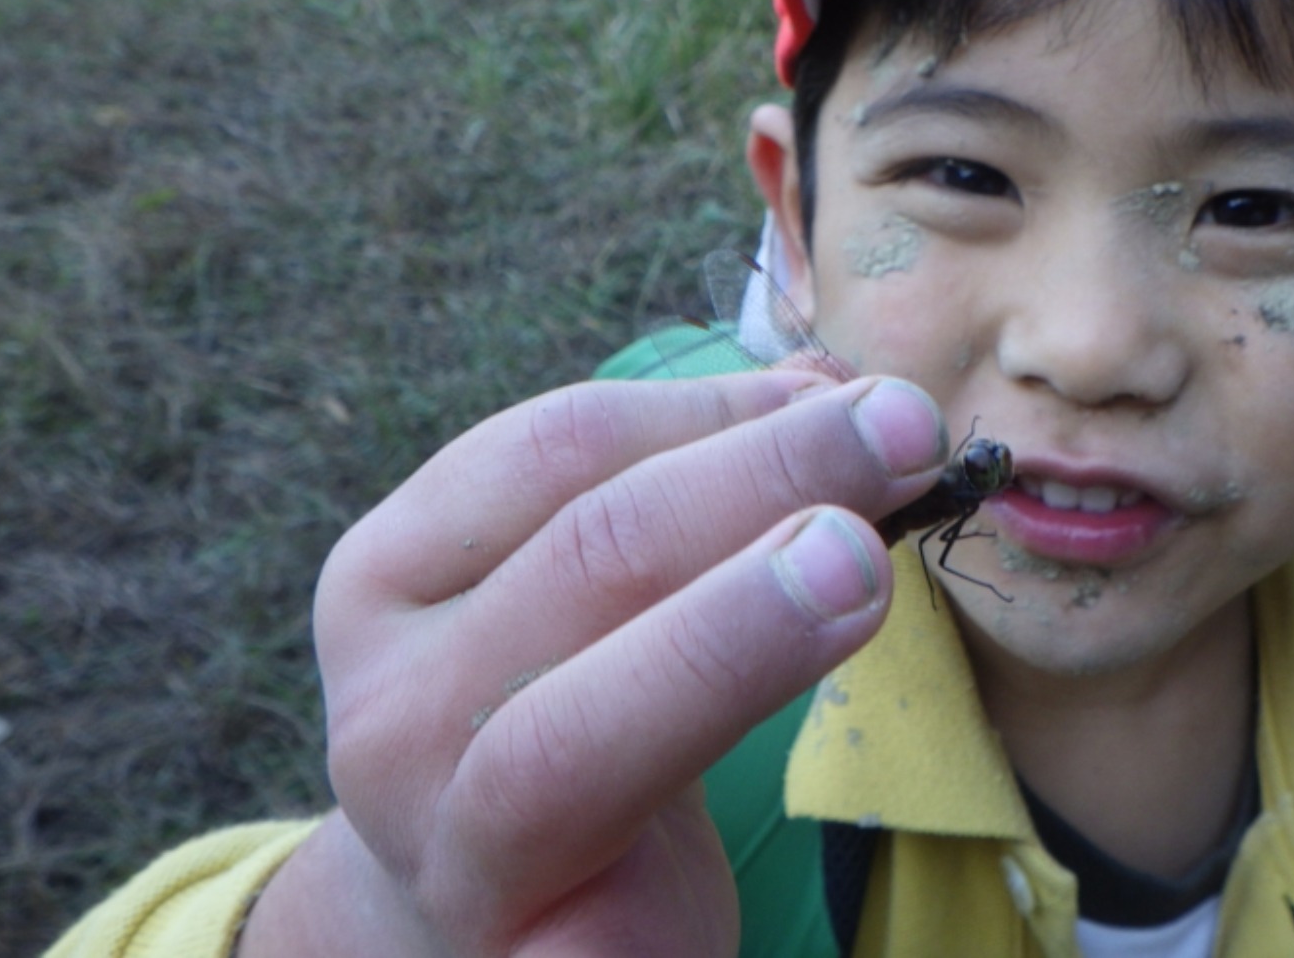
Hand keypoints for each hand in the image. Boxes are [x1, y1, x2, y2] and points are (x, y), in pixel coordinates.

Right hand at [238, 370, 948, 956]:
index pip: (555, 453)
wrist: (473, 914)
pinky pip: (578, 956)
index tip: (851, 392)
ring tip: (864, 566)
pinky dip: (629, 937)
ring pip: (572, 740)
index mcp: (395, 578)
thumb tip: (835, 392)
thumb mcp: (591, 588)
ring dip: (734, 636)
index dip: (714, 407)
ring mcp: (444, 849)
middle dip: (760, 481)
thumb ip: (693, 490)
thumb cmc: (563, 708)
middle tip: (902, 434)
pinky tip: (694, 905)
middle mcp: (391, 709)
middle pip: (585, 564)